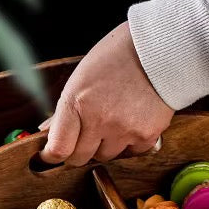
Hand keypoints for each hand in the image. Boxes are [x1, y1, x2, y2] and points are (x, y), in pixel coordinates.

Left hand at [40, 21, 174, 165]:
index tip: (53, 155)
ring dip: (105, 145)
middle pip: (80, 158)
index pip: (59, 148)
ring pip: (105, 156)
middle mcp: (99, 120)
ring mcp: (123, 130)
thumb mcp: (82, 76)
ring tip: (113, 120)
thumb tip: (48, 131)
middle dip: (79, 150)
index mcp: (77, 102)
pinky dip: (129, 143)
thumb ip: (65, 109)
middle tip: (85, 135)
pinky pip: (130, 153)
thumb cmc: (117, 58)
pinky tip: (132, 122)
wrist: (160, 50)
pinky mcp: (146, 136)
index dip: (53, 155)